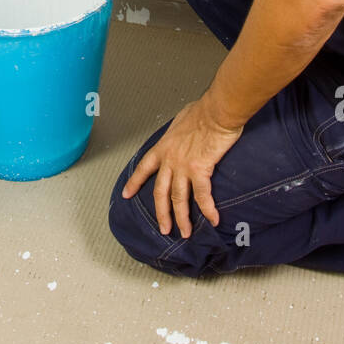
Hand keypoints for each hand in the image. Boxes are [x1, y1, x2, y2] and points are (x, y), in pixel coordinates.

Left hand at [120, 95, 243, 238]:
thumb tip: (183, 131)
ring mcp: (183, 166)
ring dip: (182, 218)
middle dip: (161, 213)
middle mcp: (170, 160)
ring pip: (178, 199)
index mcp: (163, 147)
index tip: (127, 195)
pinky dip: (208, 210)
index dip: (135, 182)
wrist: (216, 111)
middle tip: (163, 229)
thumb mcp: (181, 120)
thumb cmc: (203, 111)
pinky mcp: (200, 170)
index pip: (144, 168)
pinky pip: (202, 196)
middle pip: (160, 192)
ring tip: (185, 233)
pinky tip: (213, 220)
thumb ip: (178, 132)